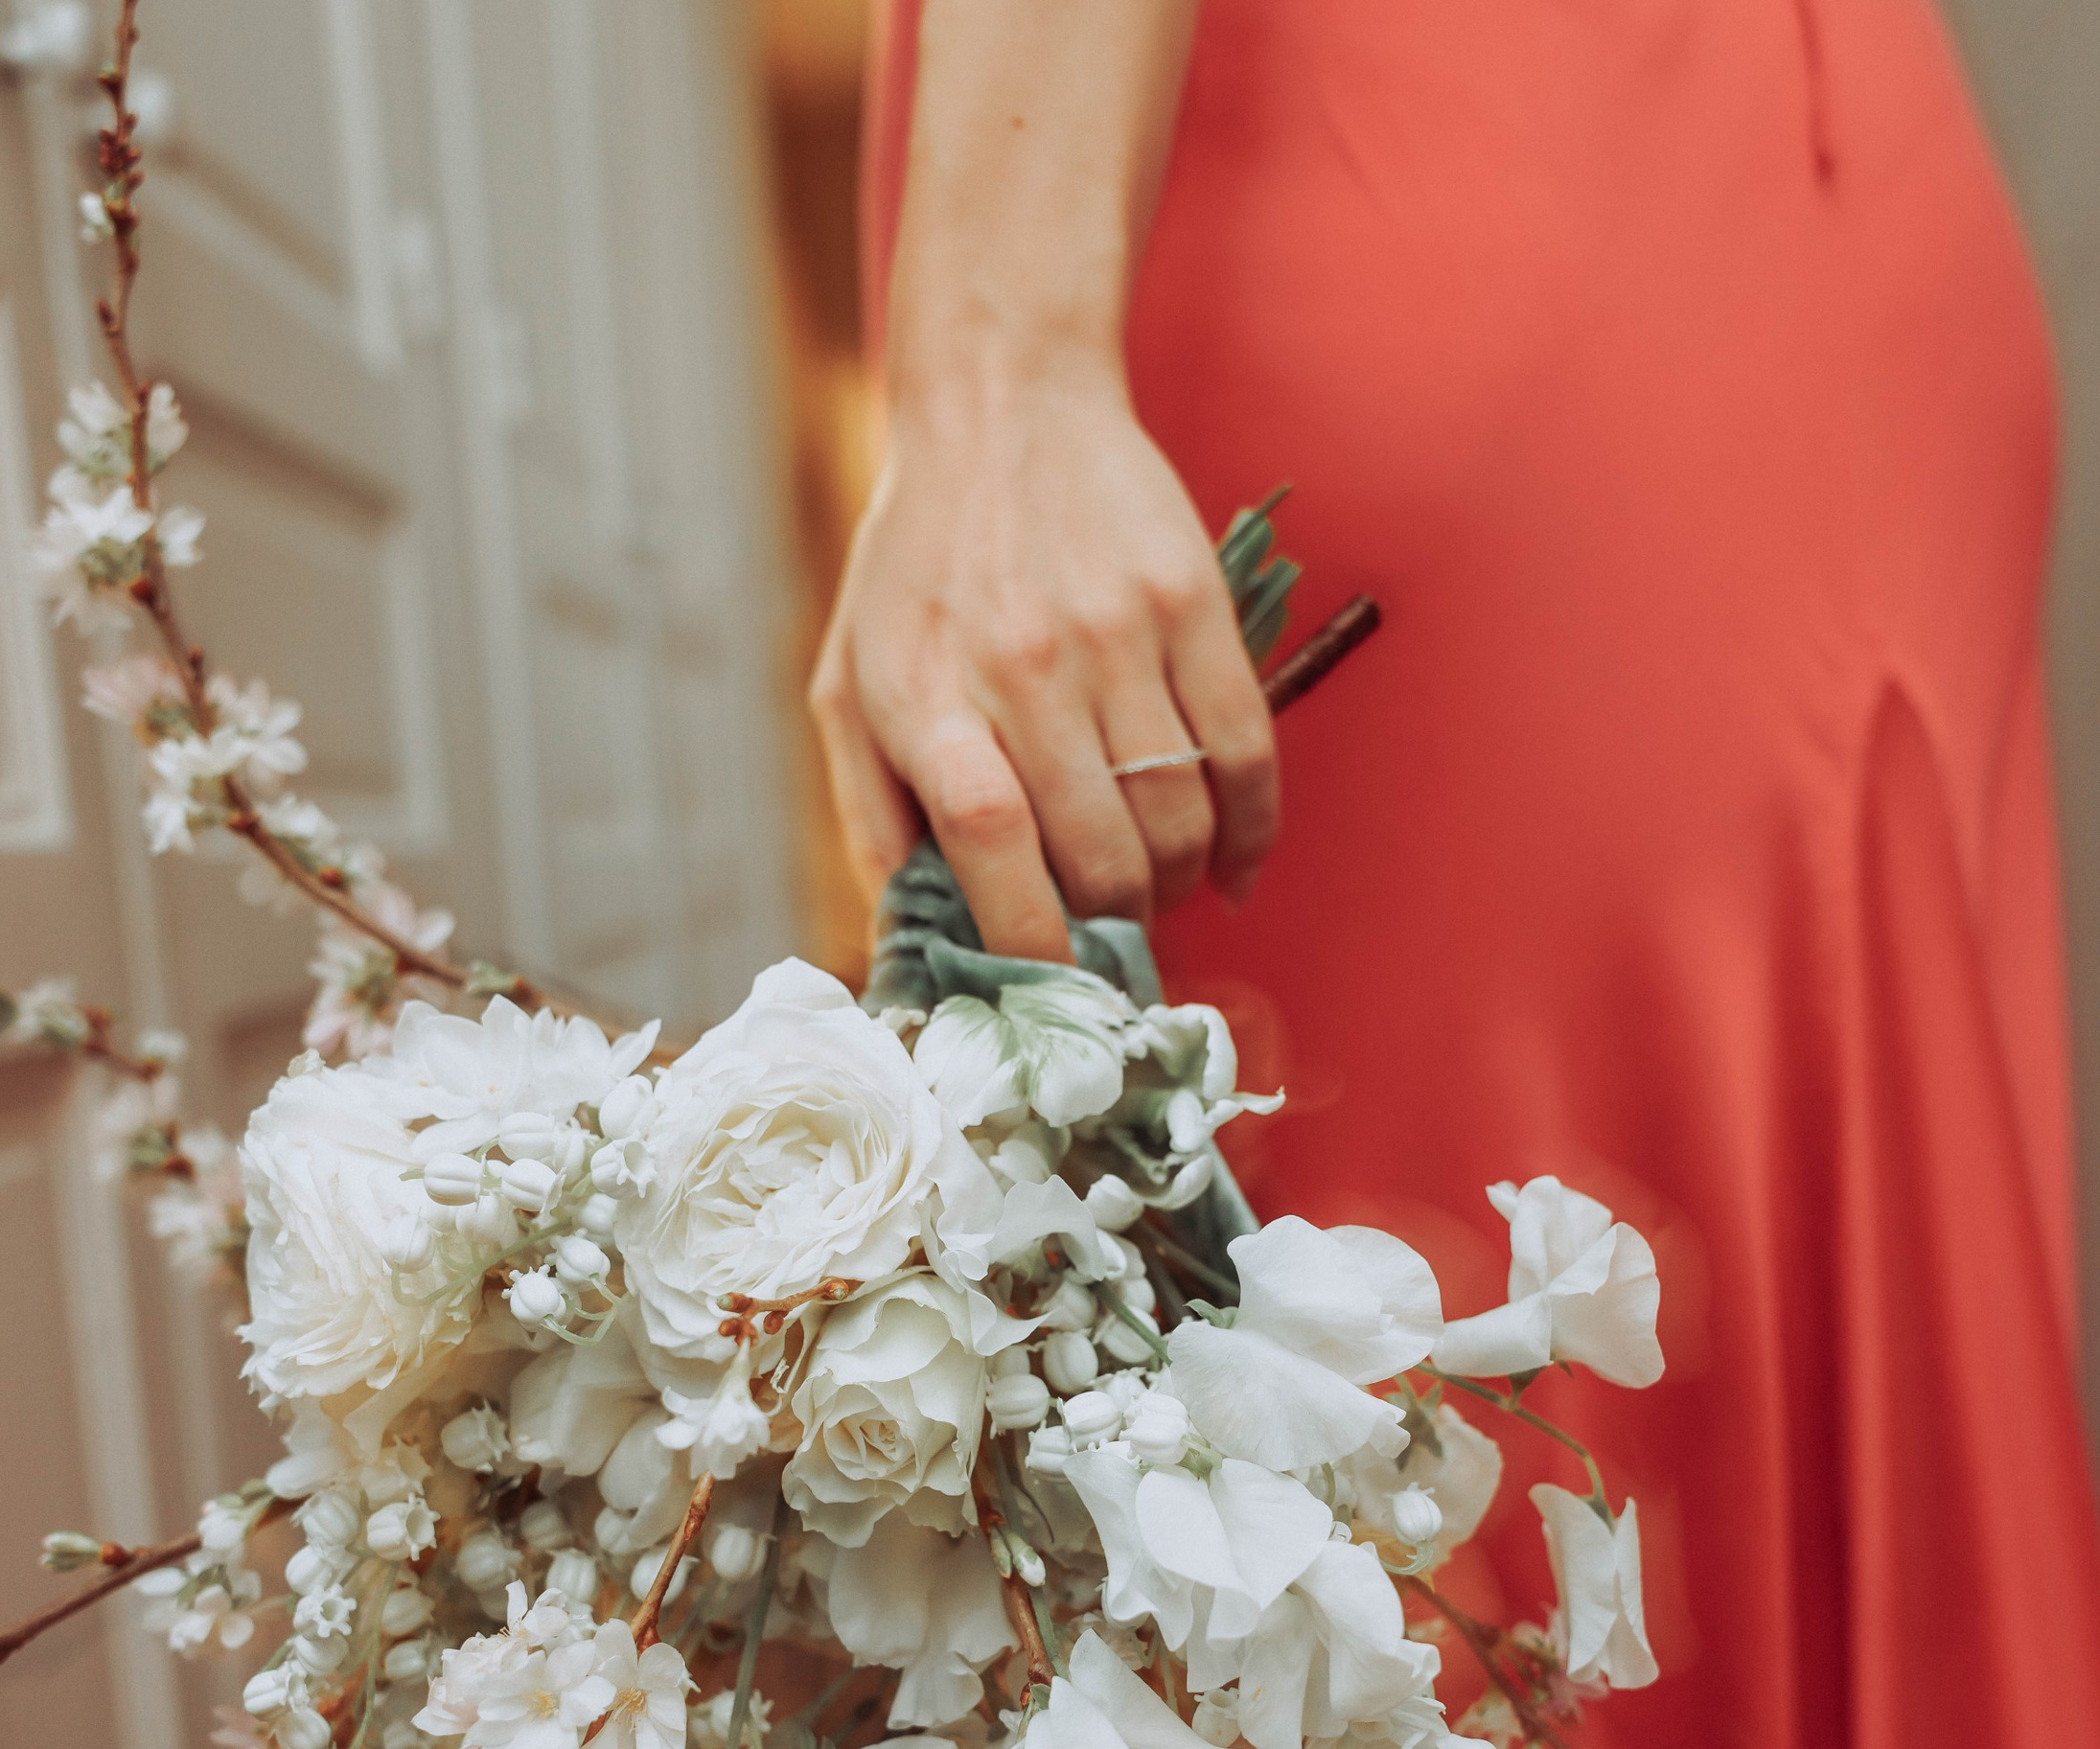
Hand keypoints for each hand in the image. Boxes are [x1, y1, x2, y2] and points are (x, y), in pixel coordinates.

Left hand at [809, 360, 1278, 960]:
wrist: (1003, 405)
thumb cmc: (916, 566)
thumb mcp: (848, 684)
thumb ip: (872, 817)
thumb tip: (910, 942)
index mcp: (929, 694)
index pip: (993, 846)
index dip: (1032, 939)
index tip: (1052, 991)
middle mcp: (1025, 665)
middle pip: (1101, 852)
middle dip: (1114, 929)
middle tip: (1111, 942)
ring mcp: (1117, 631)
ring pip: (1179, 816)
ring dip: (1178, 886)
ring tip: (1159, 894)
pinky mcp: (1193, 603)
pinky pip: (1247, 751)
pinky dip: (1251, 831)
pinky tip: (1234, 866)